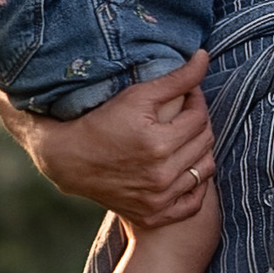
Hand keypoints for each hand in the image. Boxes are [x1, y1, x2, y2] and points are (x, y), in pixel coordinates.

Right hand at [0, 53, 214, 225]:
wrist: (69, 160)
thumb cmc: (101, 121)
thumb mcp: (137, 95)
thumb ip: (176, 78)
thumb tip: (205, 57)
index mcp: (159, 144)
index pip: (200, 117)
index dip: (196, 100)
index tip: (187, 94)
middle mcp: (161, 175)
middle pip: (205, 142)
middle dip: (199, 122)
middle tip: (185, 113)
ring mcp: (158, 199)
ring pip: (204, 170)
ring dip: (200, 151)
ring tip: (185, 138)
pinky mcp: (155, 215)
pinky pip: (194, 202)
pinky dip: (196, 186)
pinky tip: (184, 168)